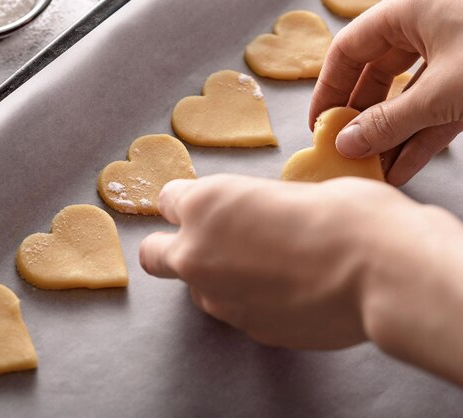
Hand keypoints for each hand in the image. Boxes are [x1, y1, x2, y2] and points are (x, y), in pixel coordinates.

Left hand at [140, 175, 462, 384]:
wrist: (380, 271)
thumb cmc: (345, 214)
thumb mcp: (290, 190)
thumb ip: (254, 206)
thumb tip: (258, 216)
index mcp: (205, 205)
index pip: (168, 200)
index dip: (187, 201)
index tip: (202, 204)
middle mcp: (197, 254)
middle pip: (154, 253)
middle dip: (170, 246)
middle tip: (205, 243)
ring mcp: (219, 297)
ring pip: (196, 287)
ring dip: (215, 276)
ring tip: (264, 268)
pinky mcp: (247, 328)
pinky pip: (234, 310)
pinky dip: (248, 301)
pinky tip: (285, 291)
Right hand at [310, 0, 462, 185]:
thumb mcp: (443, 92)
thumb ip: (390, 121)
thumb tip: (348, 145)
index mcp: (409, 11)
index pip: (349, 49)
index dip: (328, 87)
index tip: (320, 125)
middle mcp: (427, 27)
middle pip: (377, 75)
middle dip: (362, 119)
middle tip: (346, 153)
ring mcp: (454, 53)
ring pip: (408, 96)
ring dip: (391, 135)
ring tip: (373, 170)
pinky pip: (437, 109)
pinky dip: (421, 138)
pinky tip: (403, 167)